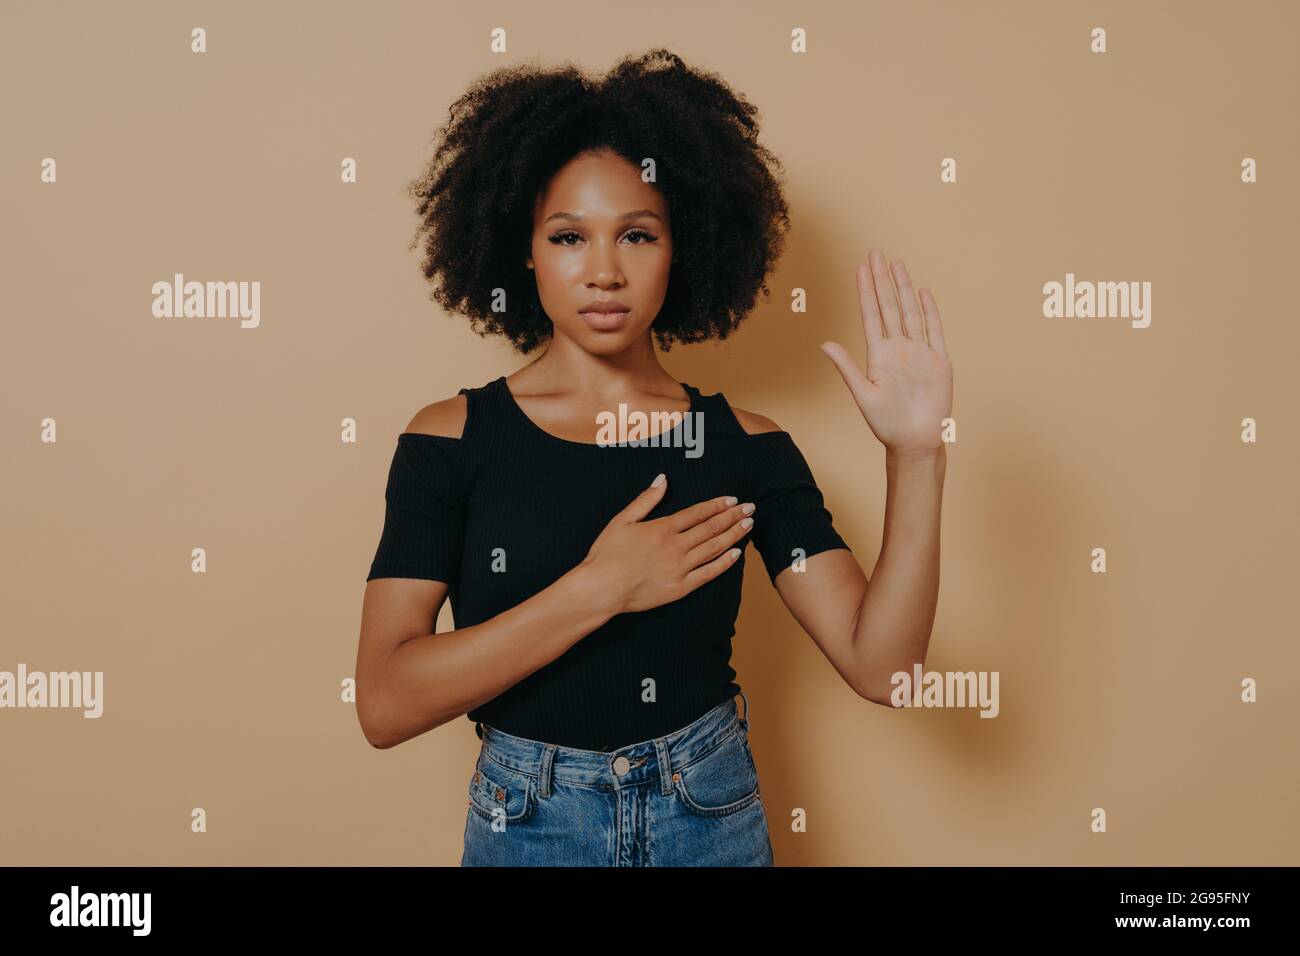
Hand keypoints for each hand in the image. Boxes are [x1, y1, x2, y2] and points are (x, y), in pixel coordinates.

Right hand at [580, 476, 754, 614]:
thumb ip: (645, 500)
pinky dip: (724, 563)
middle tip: (751, 508)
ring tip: (748, 525)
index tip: (732, 500)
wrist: (600, 589)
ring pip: (714, 548)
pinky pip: (708, 573)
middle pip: (711, 528)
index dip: (717, 505)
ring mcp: (680, 568)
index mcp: (662, 528)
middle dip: (733, 516)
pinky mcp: (680, 588)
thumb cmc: (607, 554)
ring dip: (733, 535)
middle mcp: (675, 546)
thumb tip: (663, 479)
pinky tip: (737, 553)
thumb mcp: (622, 520)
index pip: (697, 513)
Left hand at [820, 249, 952, 457]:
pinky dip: (929, 311)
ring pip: (910, 312)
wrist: (915, 442)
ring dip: (903, 288)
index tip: (861, 268)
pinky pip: (934, 330)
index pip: (871, 315)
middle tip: (876, 253)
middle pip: (889, 306)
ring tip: (896, 264)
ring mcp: (919, 352)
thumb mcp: (863, 395)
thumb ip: (847, 367)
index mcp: (879, 355)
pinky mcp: (938, 360)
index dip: (866, 291)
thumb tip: (824, 344)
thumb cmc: (887, 425)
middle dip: (882, 280)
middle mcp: (898, 349)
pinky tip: (922, 292)